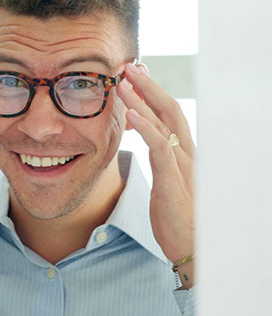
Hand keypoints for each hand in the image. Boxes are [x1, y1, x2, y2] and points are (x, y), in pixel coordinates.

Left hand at [117, 63, 194, 286]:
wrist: (193, 249)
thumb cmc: (177, 218)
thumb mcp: (164, 182)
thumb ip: (158, 160)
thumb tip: (146, 141)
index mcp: (183, 153)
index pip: (169, 114)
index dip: (152, 93)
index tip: (134, 75)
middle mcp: (186, 154)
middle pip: (169, 109)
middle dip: (148, 85)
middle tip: (128, 66)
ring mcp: (182, 165)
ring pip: (164, 122)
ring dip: (142, 98)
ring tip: (122, 81)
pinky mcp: (174, 180)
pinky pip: (160, 147)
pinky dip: (146, 126)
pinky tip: (130, 113)